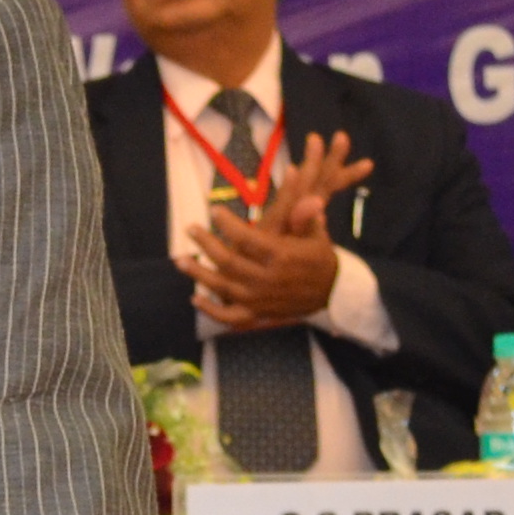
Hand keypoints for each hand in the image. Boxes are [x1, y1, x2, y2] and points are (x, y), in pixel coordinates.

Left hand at [188, 133, 371, 331]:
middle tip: (190, 229)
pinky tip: (195, 298)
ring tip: (180, 260)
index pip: (246, 238)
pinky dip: (211, 310)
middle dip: (206, 244)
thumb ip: (306, 216)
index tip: (214, 211)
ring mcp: (260, 300)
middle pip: (228, 262)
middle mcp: (267, 279)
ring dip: (198, 274)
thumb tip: (312, 198)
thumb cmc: (319, 257)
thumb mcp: (316, 234)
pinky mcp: (258, 314)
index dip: (227, 224)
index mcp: (281, 256)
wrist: (333, 292)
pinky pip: (230, 317)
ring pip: (223, 288)